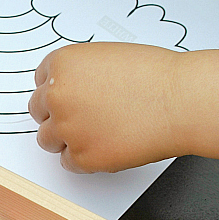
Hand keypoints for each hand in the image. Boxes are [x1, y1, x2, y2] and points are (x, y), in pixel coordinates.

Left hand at [29, 42, 187, 172]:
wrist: (179, 101)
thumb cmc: (154, 76)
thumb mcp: (105, 57)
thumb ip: (78, 73)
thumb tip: (67, 89)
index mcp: (61, 65)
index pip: (41, 82)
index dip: (59, 91)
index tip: (72, 98)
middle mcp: (56, 95)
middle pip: (39, 111)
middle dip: (58, 114)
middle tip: (84, 117)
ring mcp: (66, 128)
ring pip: (47, 139)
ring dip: (66, 138)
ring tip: (96, 132)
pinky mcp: (81, 156)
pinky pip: (68, 163)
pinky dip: (84, 159)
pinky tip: (106, 145)